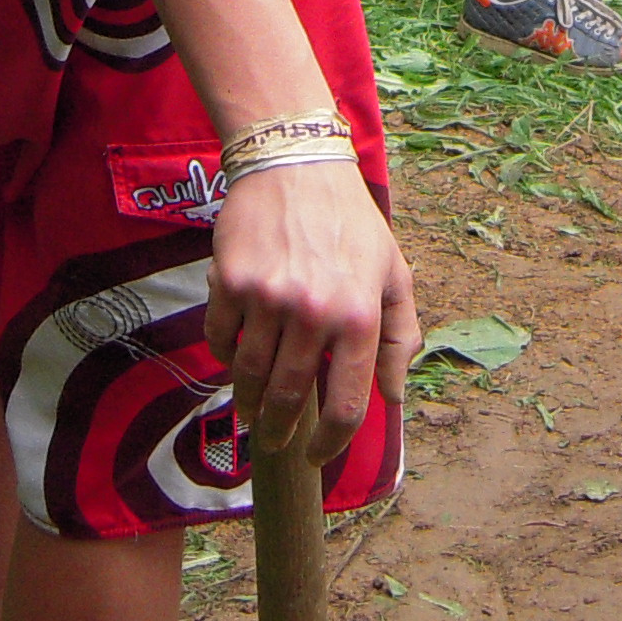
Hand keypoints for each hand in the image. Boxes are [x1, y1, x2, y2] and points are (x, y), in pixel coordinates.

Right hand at [208, 157, 416, 459]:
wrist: (295, 163)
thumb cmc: (350, 223)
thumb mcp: (393, 274)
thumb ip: (401, 338)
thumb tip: (393, 398)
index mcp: (360, 315)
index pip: (347, 403)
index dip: (332, 443)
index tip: (319, 457)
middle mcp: (314, 311)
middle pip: (291, 397)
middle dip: (282, 431)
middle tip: (276, 443)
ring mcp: (268, 297)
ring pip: (250, 376)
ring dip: (250, 403)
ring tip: (252, 412)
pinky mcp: (230, 281)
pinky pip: (220, 339)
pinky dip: (224, 357)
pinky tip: (234, 359)